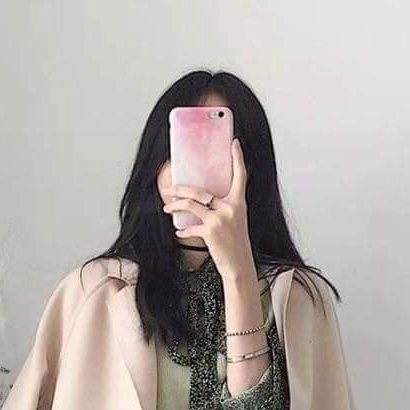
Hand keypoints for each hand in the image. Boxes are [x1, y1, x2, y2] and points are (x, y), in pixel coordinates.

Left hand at [161, 138, 254, 281]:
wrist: (240, 266)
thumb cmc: (236, 245)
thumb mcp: (236, 222)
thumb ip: (223, 209)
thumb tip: (202, 202)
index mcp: (239, 203)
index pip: (240, 176)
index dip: (238, 158)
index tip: (235, 143)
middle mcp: (230, 208)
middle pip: (200, 190)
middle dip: (180, 189)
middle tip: (169, 188)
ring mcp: (220, 219)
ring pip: (191, 204)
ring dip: (175, 206)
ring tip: (168, 208)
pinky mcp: (210, 231)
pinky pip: (190, 227)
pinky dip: (183, 231)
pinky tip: (179, 233)